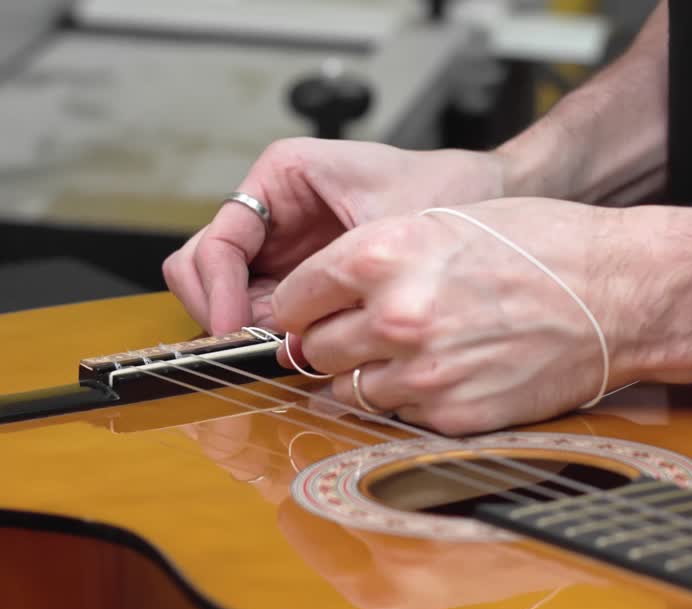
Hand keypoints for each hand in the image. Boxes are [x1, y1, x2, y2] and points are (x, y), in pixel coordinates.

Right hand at [163, 138, 508, 333]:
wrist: (487, 201)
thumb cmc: (445, 193)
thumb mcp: (385, 228)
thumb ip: (331, 272)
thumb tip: (280, 328)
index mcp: (281, 175)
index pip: (219, 237)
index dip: (216, 287)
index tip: (231, 326)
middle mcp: (271, 211)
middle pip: (204, 266)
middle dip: (218, 309)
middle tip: (249, 346)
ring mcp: (280, 247)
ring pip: (224, 294)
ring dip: (239, 326)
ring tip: (282, 350)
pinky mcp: (298, 279)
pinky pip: (260, 311)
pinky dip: (266, 334)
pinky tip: (299, 349)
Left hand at [270, 198, 658, 434]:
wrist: (618, 292)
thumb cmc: (538, 246)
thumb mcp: (440, 223)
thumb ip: (370, 260)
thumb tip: (317, 301)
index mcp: (382, 255)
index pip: (292, 298)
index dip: (299, 305)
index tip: (308, 311)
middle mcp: (393, 315)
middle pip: (312, 349)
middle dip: (327, 342)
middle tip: (359, 333)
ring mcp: (421, 371)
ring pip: (347, 390)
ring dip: (365, 375)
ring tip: (408, 351)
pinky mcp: (451, 414)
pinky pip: (397, 415)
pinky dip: (409, 399)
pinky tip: (445, 371)